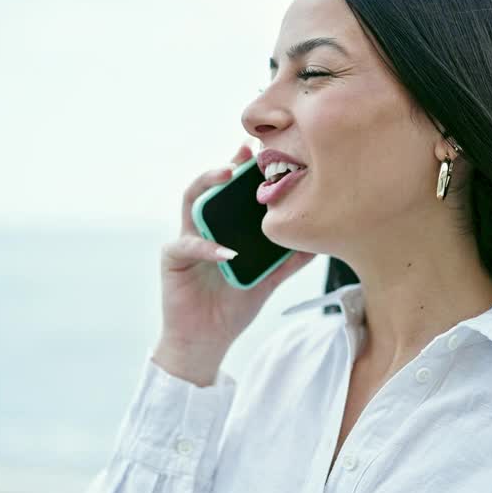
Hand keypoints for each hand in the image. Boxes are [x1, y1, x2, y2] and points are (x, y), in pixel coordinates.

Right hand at [156, 141, 316, 357]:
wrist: (206, 341)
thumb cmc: (232, 307)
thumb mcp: (267, 280)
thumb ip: (287, 260)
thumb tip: (319, 243)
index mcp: (223, 227)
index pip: (231, 190)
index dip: (244, 168)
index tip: (263, 151)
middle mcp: (202, 227)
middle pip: (210, 185)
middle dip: (227, 164)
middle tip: (245, 151)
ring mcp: (185, 239)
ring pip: (191, 201)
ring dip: (207, 184)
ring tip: (228, 175)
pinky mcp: (172, 259)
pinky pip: (187, 246)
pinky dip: (207, 247)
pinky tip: (226, 251)